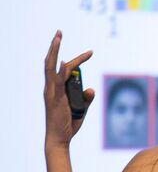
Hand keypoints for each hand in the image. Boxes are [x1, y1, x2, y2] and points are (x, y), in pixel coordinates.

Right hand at [43, 30, 93, 149]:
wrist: (59, 138)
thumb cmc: (68, 124)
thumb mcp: (82, 109)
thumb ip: (86, 98)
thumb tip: (91, 88)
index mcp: (56, 89)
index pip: (63, 69)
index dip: (75, 60)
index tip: (89, 53)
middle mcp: (51, 88)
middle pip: (51, 63)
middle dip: (54, 46)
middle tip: (59, 32)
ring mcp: (52, 92)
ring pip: (51, 67)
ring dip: (55, 51)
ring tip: (58, 37)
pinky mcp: (55, 99)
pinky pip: (58, 82)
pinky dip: (62, 71)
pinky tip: (67, 61)